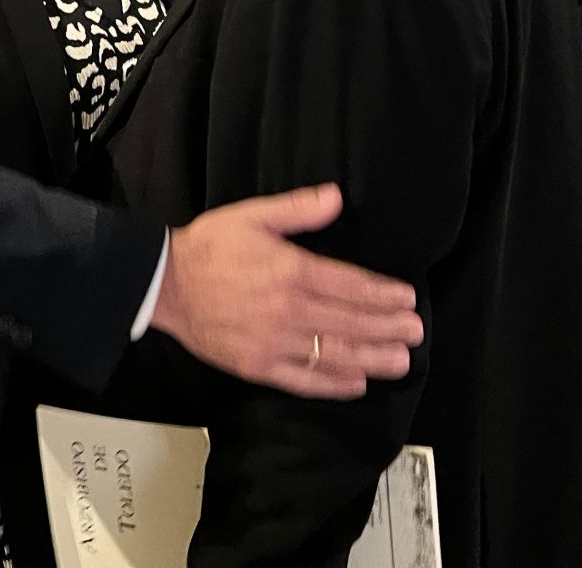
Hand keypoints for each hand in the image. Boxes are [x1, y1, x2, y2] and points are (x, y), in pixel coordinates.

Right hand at [148, 183, 422, 398]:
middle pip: (349, 322)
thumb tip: (337, 197)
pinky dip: (332, 384)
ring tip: (400, 362)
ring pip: (333, 354)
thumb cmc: (209, 246)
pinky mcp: (258, 366)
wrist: (165, 284)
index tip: (407, 300)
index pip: (350, 285)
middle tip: (415, 334)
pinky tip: (356, 384)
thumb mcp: (253, 215)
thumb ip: (297, 208)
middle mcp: (288, 310)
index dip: (382, 294)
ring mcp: (273, 343)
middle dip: (387, 328)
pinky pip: (302, 380)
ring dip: (371, 358)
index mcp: (291, 270)